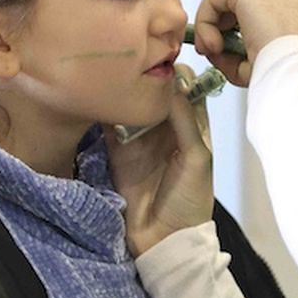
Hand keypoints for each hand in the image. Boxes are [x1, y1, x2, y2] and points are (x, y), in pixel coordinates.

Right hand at [107, 65, 215, 255]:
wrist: (162, 239)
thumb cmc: (189, 200)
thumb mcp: (197, 158)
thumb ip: (186, 121)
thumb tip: (171, 83)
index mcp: (193, 126)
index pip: (188, 87)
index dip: (178, 71)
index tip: (164, 57)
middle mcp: (166, 126)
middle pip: (156, 89)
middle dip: (147, 74)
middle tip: (134, 60)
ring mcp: (140, 135)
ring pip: (133, 101)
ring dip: (125, 88)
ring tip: (116, 71)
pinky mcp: (117, 147)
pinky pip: (110, 121)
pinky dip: (106, 108)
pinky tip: (101, 93)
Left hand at [193, 0, 297, 84]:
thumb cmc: (296, 75)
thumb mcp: (273, 54)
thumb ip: (242, 48)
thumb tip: (214, 48)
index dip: (242, 4)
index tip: (234, 37)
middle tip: (222, 34)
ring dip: (212, 15)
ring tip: (216, 48)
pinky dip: (205, 22)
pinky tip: (214, 48)